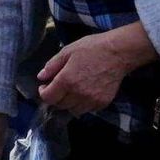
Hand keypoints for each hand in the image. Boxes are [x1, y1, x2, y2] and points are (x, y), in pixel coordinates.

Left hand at [36, 24, 156, 114]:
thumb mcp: (67, 51)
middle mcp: (78, 94)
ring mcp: (91, 100)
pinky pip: (87, 110)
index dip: (43, 93)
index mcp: (67, 80)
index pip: (49, 98)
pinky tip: (84, 93)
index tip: (45, 86)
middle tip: (57, 87)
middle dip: (55, 97)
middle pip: (60, 105)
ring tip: (71, 91)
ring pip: (73, 110)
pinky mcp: (103, 103)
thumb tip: (41, 77)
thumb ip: (52, 66)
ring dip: (69, 103)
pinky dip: (83, 104)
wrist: (118, 53)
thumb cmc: (91, 48)